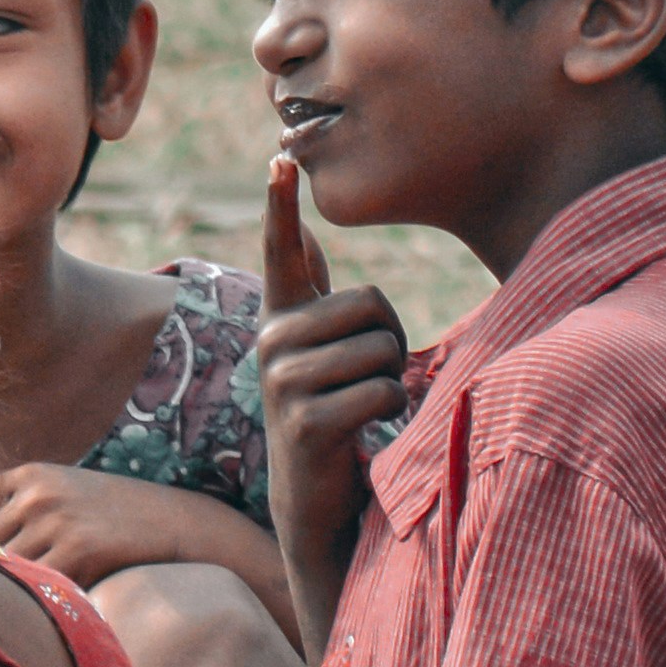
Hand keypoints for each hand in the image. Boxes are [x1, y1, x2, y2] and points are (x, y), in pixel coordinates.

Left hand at [0, 462, 258, 588]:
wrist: (183, 526)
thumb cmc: (121, 521)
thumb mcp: (68, 500)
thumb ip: (22, 516)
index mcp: (28, 474)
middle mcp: (37, 492)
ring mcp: (57, 519)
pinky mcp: (79, 549)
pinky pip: (34, 587)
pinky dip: (20, 608)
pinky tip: (7, 629)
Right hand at [254, 153, 408, 650]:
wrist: (320, 508)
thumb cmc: (339, 423)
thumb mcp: (330, 358)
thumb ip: (318, 300)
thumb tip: (305, 238)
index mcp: (283, 321)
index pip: (283, 252)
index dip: (282, 206)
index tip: (283, 157)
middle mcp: (271, 343)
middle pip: (370, 303)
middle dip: (392, 341)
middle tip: (371, 381)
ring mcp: (282, 382)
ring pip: (380, 349)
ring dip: (394, 382)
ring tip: (366, 410)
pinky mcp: (304, 421)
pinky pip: (380, 390)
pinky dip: (391, 413)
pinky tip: (365, 435)